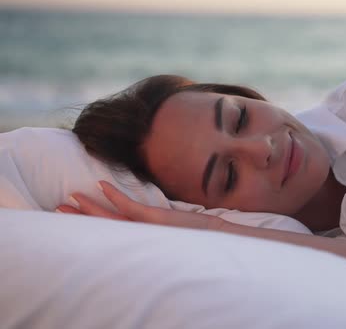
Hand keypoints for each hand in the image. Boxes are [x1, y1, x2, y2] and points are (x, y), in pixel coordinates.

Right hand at [56, 180, 225, 230]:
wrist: (211, 235)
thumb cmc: (191, 231)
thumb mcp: (167, 226)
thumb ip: (152, 221)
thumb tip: (141, 210)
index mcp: (139, 236)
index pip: (109, 228)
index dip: (90, 220)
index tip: (72, 211)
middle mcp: (138, 234)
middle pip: (102, 225)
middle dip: (80, 217)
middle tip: (58, 209)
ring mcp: (144, 227)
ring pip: (109, 217)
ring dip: (89, 207)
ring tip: (70, 199)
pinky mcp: (154, 219)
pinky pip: (128, 206)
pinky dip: (114, 195)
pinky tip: (101, 184)